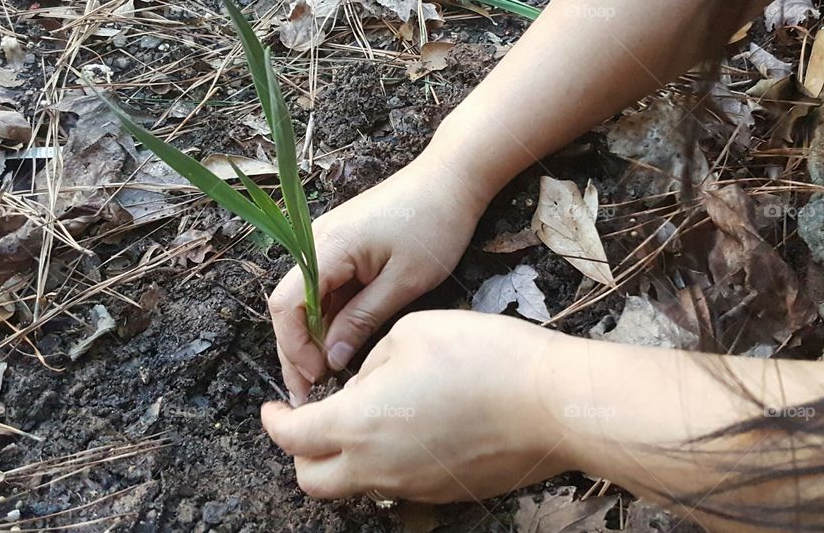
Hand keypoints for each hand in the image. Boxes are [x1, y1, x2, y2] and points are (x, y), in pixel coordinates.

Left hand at [261, 310, 571, 501]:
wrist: (550, 402)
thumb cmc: (481, 356)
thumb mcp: (410, 332)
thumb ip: (369, 362)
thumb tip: (361, 384)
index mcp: (360, 424)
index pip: (294, 437)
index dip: (275, 421)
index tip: (273, 407)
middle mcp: (379, 467)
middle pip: (315, 480)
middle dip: (302, 450)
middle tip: (311, 417)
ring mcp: (413, 486)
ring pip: (355, 486)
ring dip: (344, 457)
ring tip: (365, 414)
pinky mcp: (444, 491)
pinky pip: (396, 483)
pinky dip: (384, 461)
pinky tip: (408, 425)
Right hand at [270, 154, 488, 404]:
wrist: (451, 177)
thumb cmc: (434, 224)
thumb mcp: (404, 282)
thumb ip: (363, 321)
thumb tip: (330, 360)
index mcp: (326, 247)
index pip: (286, 306)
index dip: (294, 349)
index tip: (316, 381)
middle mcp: (315, 241)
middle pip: (289, 305)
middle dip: (296, 351)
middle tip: (312, 393)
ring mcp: (327, 241)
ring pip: (305, 298)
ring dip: (312, 336)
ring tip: (328, 376)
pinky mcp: (342, 245)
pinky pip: (325, 286)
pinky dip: (329, 316)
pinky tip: (342, 344)